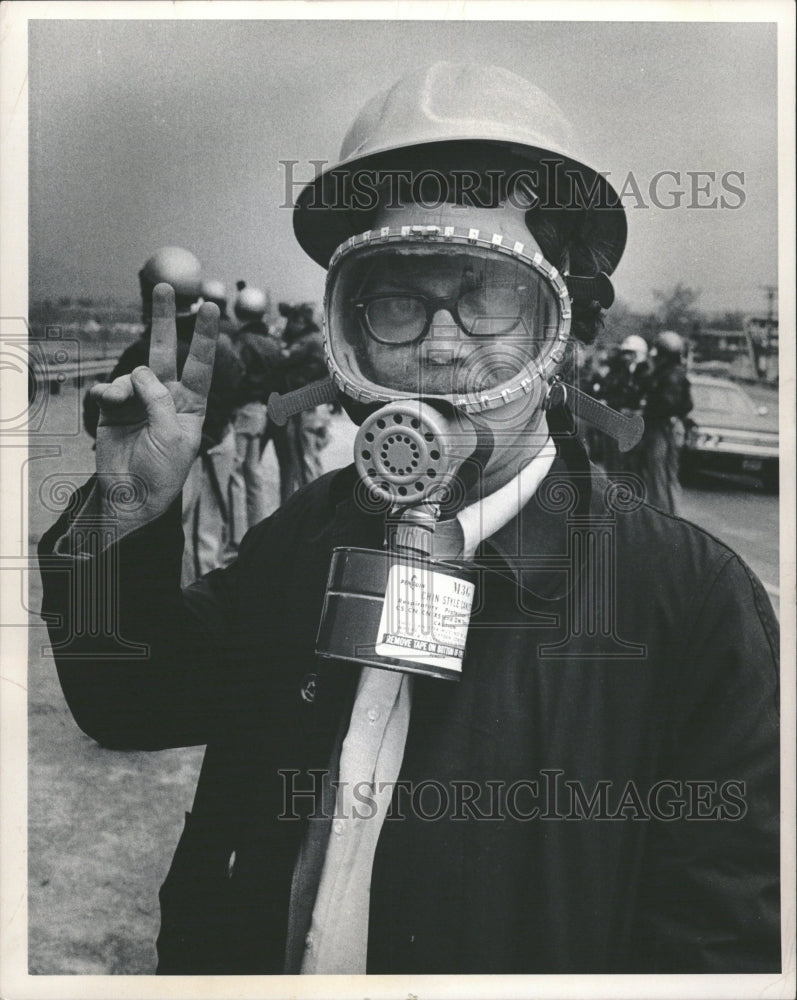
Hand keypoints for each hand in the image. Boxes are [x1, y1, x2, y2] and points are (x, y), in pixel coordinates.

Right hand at [89, 284, 218, 526]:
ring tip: (126, 409)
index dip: (205, 336)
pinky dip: (108, 395)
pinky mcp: (114, 407)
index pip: (201, 365)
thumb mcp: (173, 438)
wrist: (129, 496)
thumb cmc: (161, 472)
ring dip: (129, 387)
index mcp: (191, 405)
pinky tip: (109, 406)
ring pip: (134, 372)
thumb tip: (142, 372)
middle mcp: (166, 397)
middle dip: (166, 319)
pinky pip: (109, 388)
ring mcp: (139, 400)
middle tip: (165, 286)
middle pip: (167, 351)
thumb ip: (161, 401)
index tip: (210, 308)